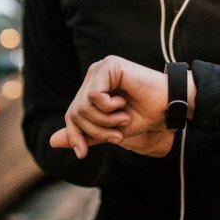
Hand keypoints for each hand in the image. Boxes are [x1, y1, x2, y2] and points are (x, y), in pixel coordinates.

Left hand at [49, 55, 168, 157]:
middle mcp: (94, 75)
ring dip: (104, 121)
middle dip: (95, 130)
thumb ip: (85, 133)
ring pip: (83, 105)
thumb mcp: (109, 130)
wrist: (168, 106)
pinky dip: (108, 107)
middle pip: (75, 111)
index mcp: (92, 88)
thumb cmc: (143, 115)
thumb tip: (51, 142)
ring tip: (123, 118)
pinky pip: (94, 95)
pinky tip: (122, 102)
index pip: (71, 114)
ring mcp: (100, 69)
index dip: (75, 135)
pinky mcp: (109, 66)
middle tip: (116, 136)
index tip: (82, 154)